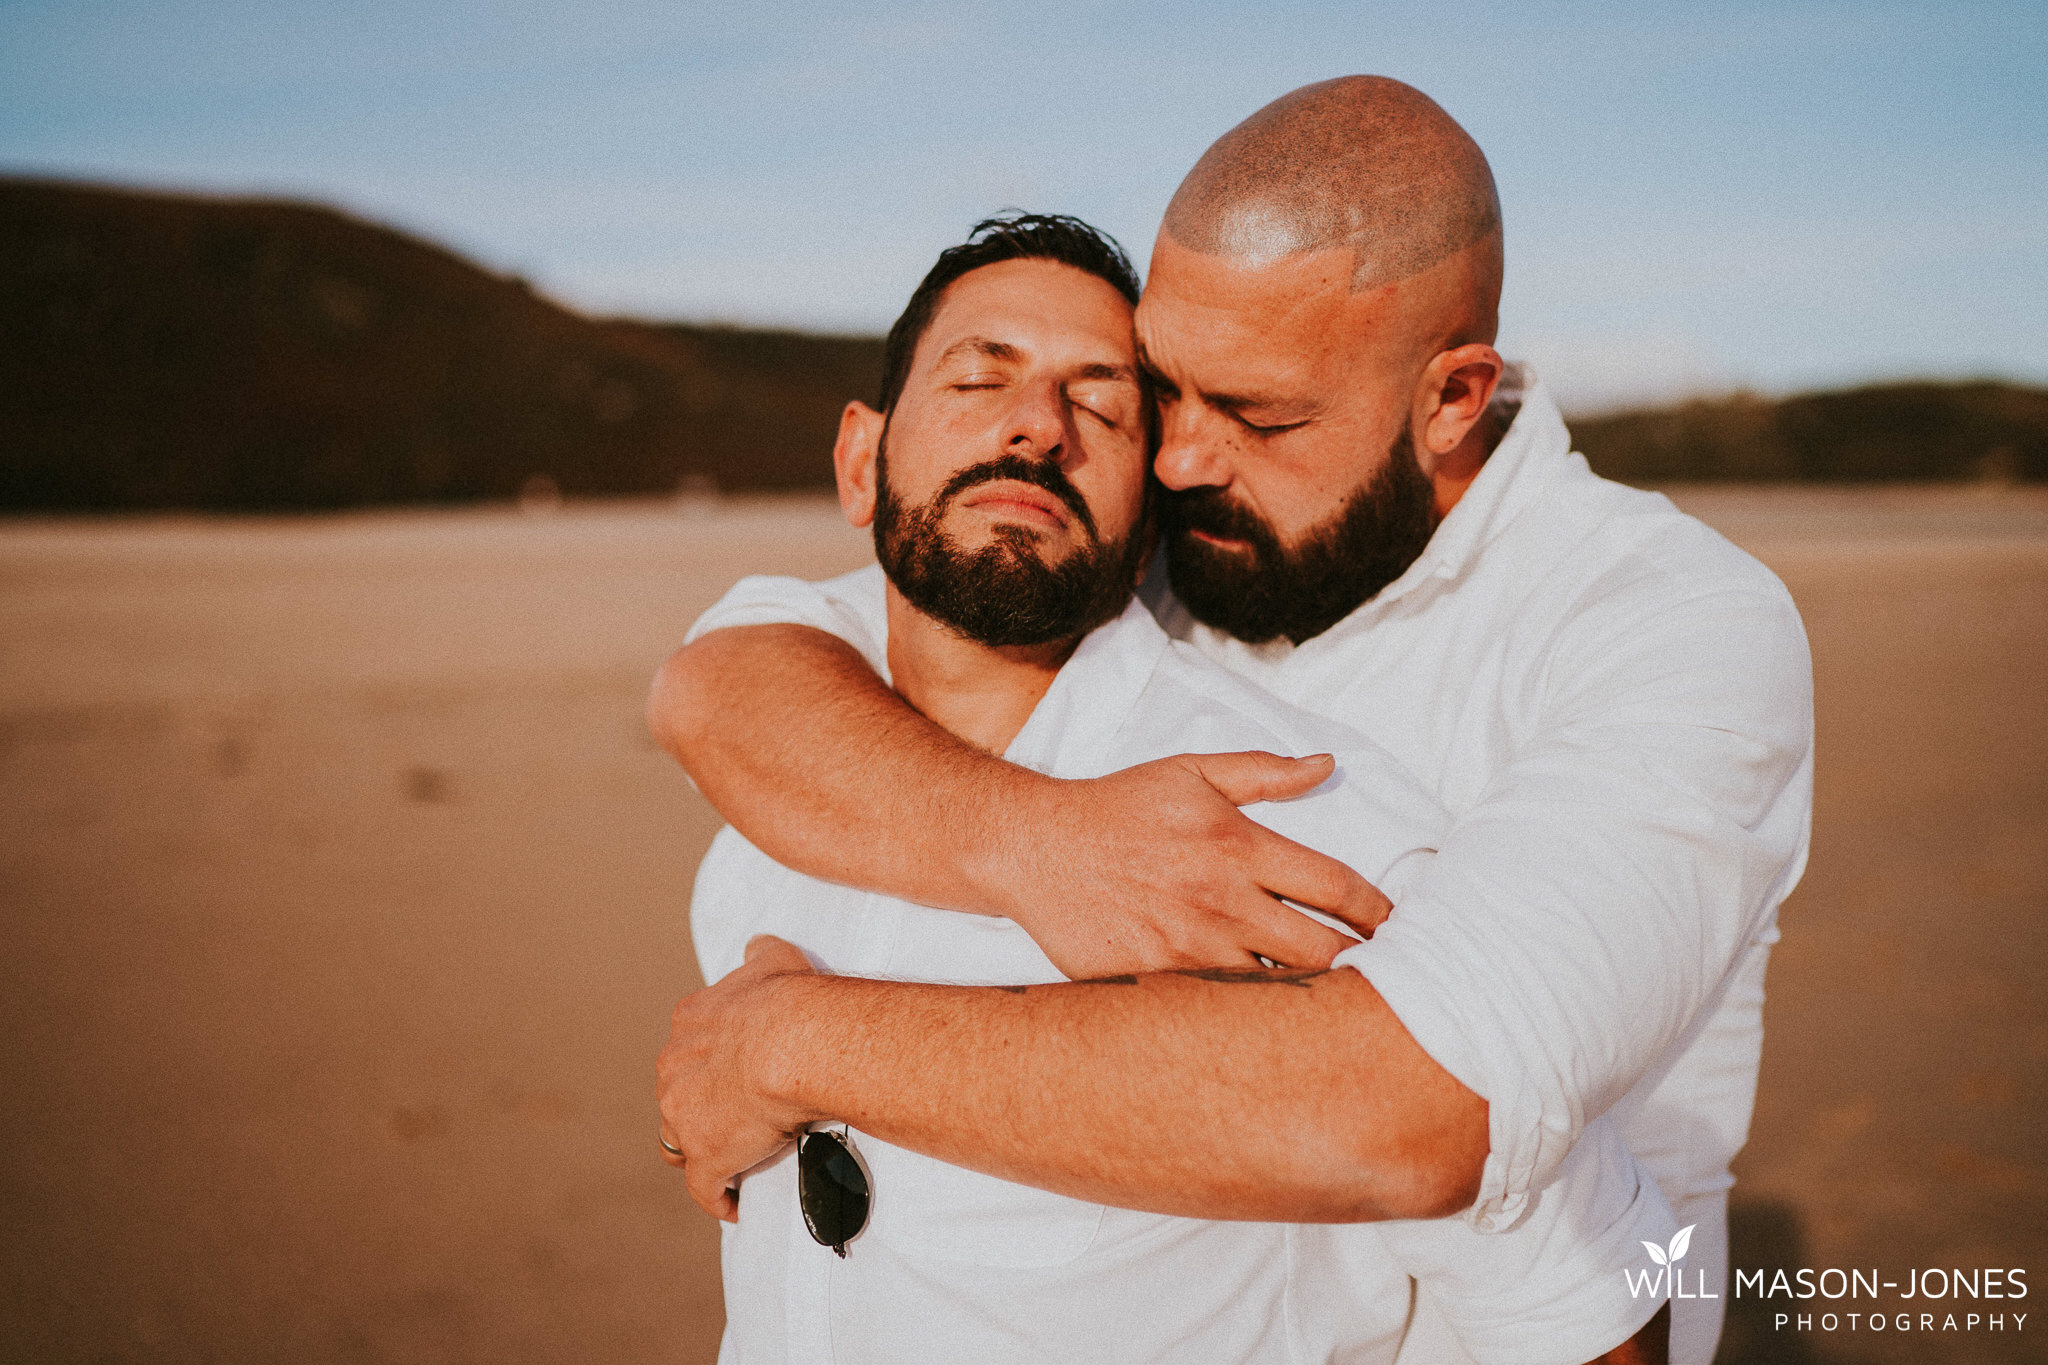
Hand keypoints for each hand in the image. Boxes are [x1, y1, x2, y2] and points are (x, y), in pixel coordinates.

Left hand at [656, 935, 818, 1220]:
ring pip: (678, 1142)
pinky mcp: (706, 1158)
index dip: (706, 1064)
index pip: (686, 1050)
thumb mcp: (773, 959)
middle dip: (697, 1107)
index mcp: (689, 1024)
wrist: (794, 1043)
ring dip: (699, 1149)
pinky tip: (733, 1204)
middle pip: (675, 1096)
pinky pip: (704, 1188)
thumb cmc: (790, 1000)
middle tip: (737, 1115)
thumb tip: (756, 946)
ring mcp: (685, 1118)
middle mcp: (674, 1071)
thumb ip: (759, 954)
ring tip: (731, 1158)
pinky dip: (717, 1197)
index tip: (730, 1073)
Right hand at [987, 752, 1392, 978]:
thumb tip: (1326, 765)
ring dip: (1305, 998)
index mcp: (1239, 846)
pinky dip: (1246, 1016)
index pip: (1334, 887)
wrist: (1036, 847)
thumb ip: (1264, 772)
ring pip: (1274, 991)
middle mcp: (1221, 900)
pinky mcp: (1156, 981)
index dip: (1377, 912)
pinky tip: (1264, 1022)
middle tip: (1376, 976)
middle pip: (1320, 953)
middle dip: (1356, 967)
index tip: (1393, 926)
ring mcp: (1188, 948)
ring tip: (1333, 1008)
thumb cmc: (1119, 807)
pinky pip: (1218, 1010)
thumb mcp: (1192, 772)